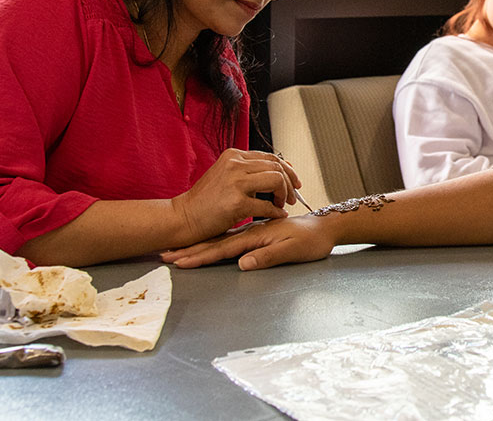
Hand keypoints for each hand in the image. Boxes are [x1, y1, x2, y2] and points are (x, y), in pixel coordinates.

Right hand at [161, 215, 336, 269]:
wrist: (325, 227)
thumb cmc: (312, 240)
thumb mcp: (293, 250)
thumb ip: (269, 256)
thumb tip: (242, 264)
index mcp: (257, 235)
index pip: (224, 248)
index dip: (201, 256)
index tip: (180, 261)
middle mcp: (252, 233)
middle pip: (216, 243)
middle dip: (191, 250)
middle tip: (167, 255)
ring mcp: (254, 234)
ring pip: (221, 240)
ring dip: (199, 247)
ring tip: (179, 251)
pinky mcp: (258, 236)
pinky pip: (232, 240)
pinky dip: (216, 245)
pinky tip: (207, 248)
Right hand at [171, 148, 301, 243]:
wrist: (181, 217)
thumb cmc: (206, 201)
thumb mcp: (227, 176)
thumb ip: (250, 171)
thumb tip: (283, 167)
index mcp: (233, 155)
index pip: (271, 157)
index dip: (287, 170)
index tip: (295, 183)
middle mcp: (234, 164)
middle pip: (277, 167)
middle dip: (290, 183)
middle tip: (292, 197)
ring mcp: (235, 182)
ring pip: (276, 180)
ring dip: (284, 194)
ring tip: (282, 204)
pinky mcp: (236, 202)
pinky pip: (267, 205)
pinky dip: (276, 211)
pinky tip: (277, 215)